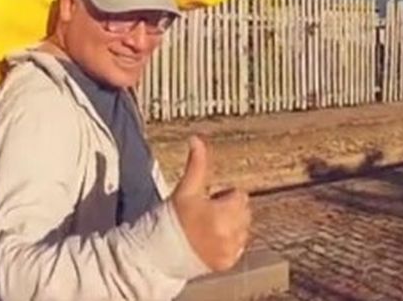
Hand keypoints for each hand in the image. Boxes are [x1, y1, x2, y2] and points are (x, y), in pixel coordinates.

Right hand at [171, 135, 250, 271]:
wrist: (158, 252)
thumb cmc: (171, 218)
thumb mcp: (186, 189)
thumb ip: (197, 164)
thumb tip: (196, 139)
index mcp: (222, 214)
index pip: (240, 196)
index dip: (222, 196)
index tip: (208, 202)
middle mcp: (229, 235)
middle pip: (244, 212)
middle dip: (229, 210)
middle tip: (206, 215)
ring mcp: (229, 251)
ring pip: (243, 230)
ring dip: (231, 227)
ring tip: (207, 230)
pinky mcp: (227, 263)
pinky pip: (238, 248)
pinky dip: (228, 244)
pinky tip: (209, 243)